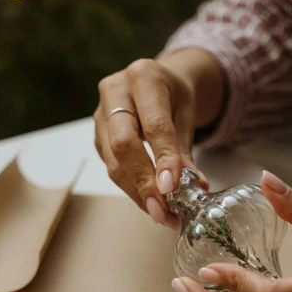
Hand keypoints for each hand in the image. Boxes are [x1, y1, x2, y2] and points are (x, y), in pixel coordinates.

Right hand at [95, 49, 222, 225]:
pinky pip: (112, 167)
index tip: (172, 188)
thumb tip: (194, 187)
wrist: (156, 82)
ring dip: (138, 192)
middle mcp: (115, 91)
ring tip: (163, 215)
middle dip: (144, 181)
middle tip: (163, 210)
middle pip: (123, 144)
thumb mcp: (187, 113)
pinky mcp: (97, 135)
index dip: (162, 158)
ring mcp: (100, 114)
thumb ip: (185, 150)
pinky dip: (132, 188)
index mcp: (144, 76)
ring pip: (113, 161)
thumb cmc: (174, 96)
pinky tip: (150, 202)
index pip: (153, 124)